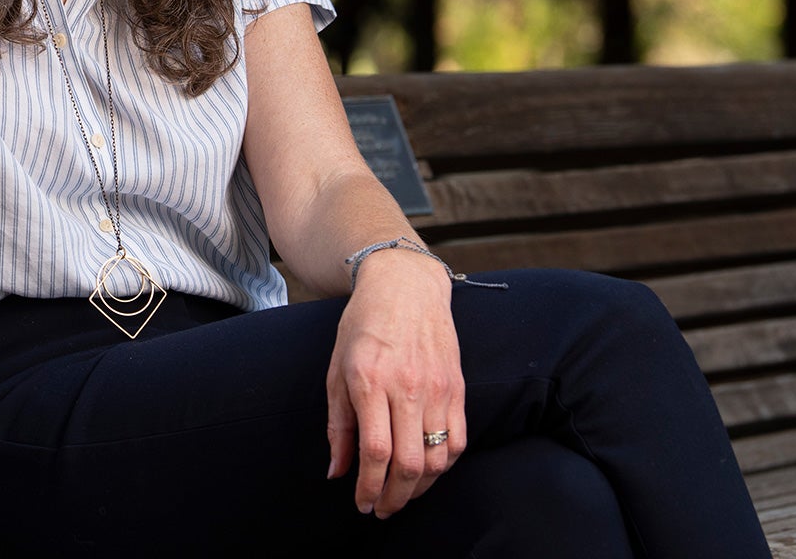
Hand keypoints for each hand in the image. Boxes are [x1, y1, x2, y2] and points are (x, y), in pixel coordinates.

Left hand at [324, 248, 466, 517]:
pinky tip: (425, 472)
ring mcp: (438, 389)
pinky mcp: (458, 389)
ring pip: (437, 458)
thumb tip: (337, 472)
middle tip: (381, 509)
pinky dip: (442, 466)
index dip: (369, 486)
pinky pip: (458, 441)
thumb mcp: (336, 369)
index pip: (376, 451)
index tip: (361, 503)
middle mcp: (407, 387)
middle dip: (395, 497)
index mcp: (370, 381)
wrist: (406, 287)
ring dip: (419, 488)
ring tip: (401, 495)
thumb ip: (337, 424)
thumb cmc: (363, 326)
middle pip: (410, 463)